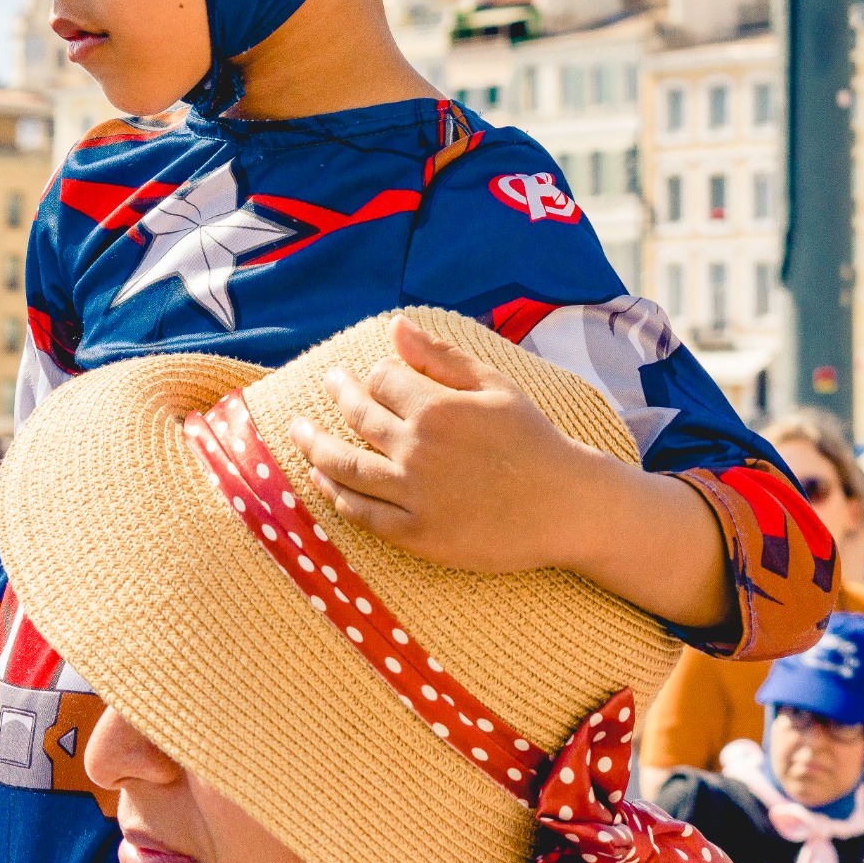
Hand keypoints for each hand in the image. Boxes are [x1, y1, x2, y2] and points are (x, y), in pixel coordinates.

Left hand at [297, 319, 602, 573]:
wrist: (565, 506)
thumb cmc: (532, 440)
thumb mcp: (494, 386)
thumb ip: (441, 357)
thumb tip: (395, 327)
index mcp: (437, 408)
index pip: (381, 382)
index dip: (374, 375)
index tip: (372, 376)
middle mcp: (417, 450)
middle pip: (357, 418)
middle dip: (336, 397)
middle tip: (325, 385)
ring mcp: (414, 495)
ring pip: (346, 467)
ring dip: (315, 447)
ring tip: (298, 434)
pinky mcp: (417, 535)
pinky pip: (363, 514)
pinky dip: (338, 495)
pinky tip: (324, 481)